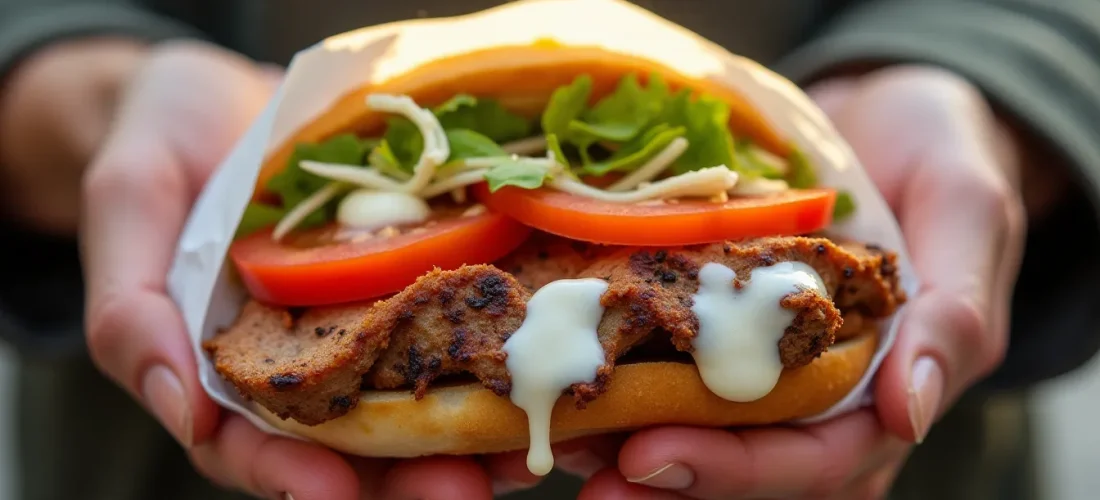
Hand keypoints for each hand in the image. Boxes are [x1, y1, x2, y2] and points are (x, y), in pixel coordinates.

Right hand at [80, 40, 532, 499]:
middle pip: (354, 443)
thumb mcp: (127, 205)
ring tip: (519, 446)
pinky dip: (494, 347)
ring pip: (417, 396)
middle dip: (405, 474)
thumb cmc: (159, 142)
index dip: (289, 474)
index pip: (254, 445)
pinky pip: (454, 320)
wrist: (224, 92)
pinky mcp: (412, 276)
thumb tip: (181, 405)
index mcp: (227, 365)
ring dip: (468, 429)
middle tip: (457, 487)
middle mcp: (304, 356)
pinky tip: (538, 361)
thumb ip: (133, 306)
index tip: (330, 493)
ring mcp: (363, 318)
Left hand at [572, 65, 1028, 498]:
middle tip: (584, 470)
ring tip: (556, 433)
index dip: (736, 468)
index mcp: (886, 391)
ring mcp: (770, 365)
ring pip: (699, 428)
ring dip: (626, 439)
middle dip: (666, 473)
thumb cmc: (945, 158)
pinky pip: (673, 364)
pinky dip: (620, 377)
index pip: (814, 460)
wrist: (893, 115)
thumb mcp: (968, 214)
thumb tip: (909, 415)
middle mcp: (823, 396)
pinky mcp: (726, 324)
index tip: (653, 455)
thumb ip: (952, 316)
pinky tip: (566, 377)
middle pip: (742, 462)